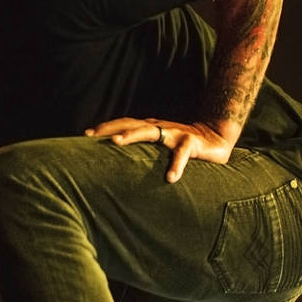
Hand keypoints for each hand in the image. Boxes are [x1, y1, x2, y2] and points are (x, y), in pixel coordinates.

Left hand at [85, 117, 233, 182]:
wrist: (215, 137)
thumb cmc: (181, 144)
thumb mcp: (159, 144)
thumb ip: (142, 148)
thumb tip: (117, 162)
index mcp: (149, 127)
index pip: (124, 123)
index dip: (106, 127)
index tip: (86, 135)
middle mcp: (159, 127)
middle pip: (131, 123)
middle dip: (111, 128)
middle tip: (93, 136)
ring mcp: (175, 132)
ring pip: (151, 131)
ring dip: (132, 135)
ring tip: (116, 142)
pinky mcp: (192, 142)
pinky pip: (182, 153)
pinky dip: (176, 165)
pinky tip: (170, 178)